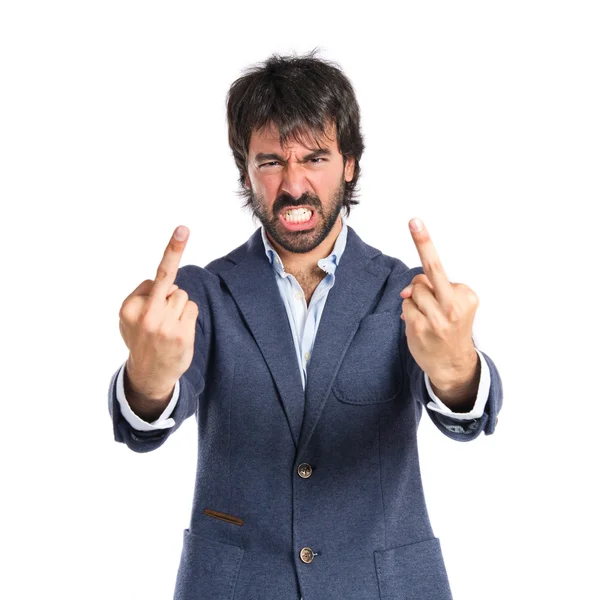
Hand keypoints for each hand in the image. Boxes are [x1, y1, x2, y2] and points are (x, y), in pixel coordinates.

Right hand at [119, 225, 198, 400]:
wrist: (148, 375)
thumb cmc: (141, 338)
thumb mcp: (128, 317)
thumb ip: (142, 295)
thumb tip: (169, 283)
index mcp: (129, 308)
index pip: (156, 277)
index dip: (172, 253)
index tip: (183, 229)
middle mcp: (145, 315)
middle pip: (171, 284)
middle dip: (172, 279)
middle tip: (174, 263)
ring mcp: (164, 326)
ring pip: (183, 296)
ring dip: (179, 308)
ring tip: (168, 327)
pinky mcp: (181, 335)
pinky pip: (192, 309)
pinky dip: (188, 316)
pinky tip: (177, 333)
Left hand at [400, 218, 478, 388]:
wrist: (453, 364)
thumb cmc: (452, 329)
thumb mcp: (454, 307)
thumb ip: (433, 290)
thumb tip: (408, 290)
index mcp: (466, 296)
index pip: (439, 269)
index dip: (425, 244)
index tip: (416, 222)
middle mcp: (454, 305)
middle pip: (431, 270)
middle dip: (423, 242)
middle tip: (414, 221)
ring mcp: (436, 317)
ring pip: (414, 290)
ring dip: (415, 300)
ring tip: (427, 315)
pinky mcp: (419, 327)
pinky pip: (406, 307)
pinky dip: (409, 312)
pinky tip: (420, 324)